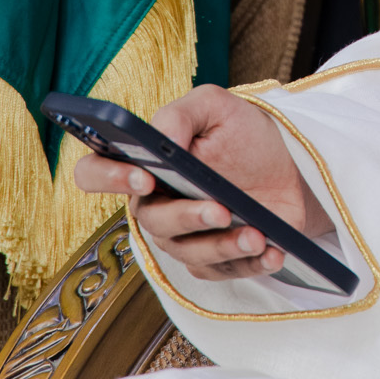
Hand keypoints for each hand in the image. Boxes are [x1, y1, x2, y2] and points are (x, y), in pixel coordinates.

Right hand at [72, 84, 332, 280]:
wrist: (285, 167)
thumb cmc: (241, 135)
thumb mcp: (216, 108)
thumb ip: (183, 113)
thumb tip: (163, 136)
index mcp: (143, 165)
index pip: (94, 172)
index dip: (108, 177)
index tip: (144, 176)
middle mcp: (155, 206)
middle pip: (153, 221)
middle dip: (188, 217)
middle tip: (221, 209)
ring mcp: (183, 238)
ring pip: (190, 252)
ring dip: (225, 245)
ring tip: (257, 234)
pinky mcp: (213, 261)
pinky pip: (224, 271)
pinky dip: (251, 263)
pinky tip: (273, 251)